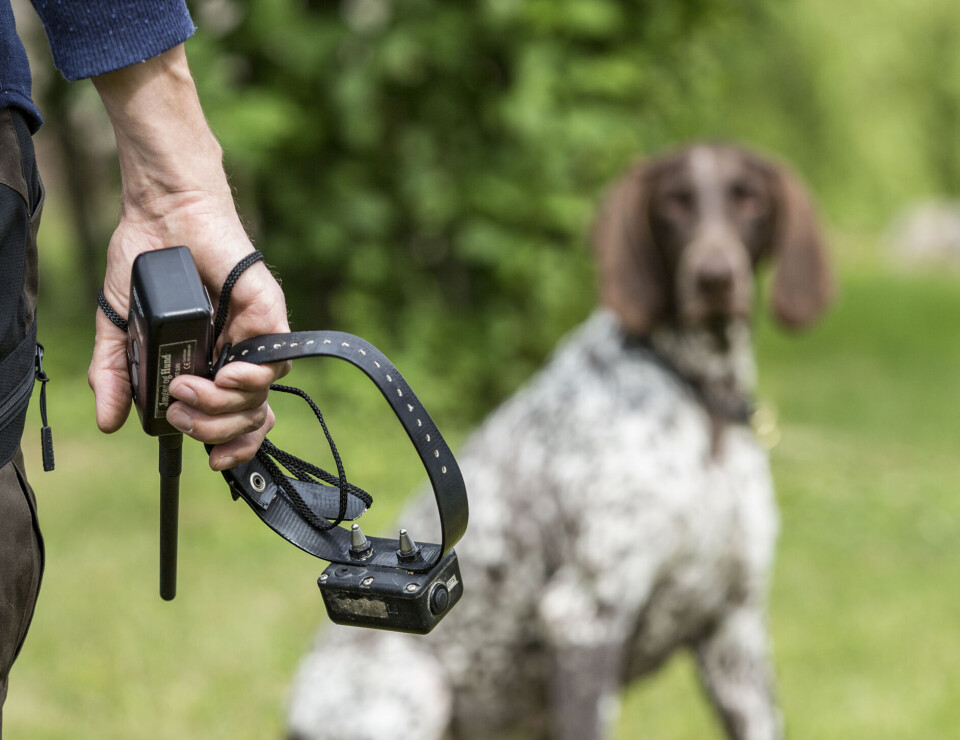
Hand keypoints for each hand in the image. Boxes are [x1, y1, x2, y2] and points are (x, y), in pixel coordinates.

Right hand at [87, 45, 289, 469]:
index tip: (212, 461)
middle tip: (181, 412)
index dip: (231, 447)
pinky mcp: (268, 313)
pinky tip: (228, 373)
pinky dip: (252, 375)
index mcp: (209, 365)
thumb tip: (110, 422)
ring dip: (224, 405)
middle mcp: (236, 356)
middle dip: (215, 429)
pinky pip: (275, 359)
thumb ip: (115, 374)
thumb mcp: (121, 328)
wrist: (162, 215)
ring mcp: (254, 336)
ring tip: (189, 389)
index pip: (236, 420)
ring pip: (261, 395)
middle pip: (249, 417)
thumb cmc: (146, 265)